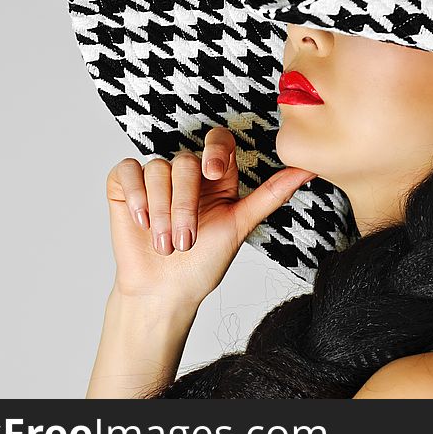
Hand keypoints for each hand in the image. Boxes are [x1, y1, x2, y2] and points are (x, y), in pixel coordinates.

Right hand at [104, 126, 316, 309]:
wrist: (166, 293)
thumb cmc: (203, 263)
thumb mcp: (240, 225)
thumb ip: (272, 194)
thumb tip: (308, 169)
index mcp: (216, 176)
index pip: (218, 140)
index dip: (215, 149)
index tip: (213, 173)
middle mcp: (185, 172)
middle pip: (185, 161)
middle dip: (185, 205)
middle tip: (186, 241)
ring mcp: (153, 178)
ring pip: (157, 169)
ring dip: (161, 212)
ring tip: (165, 244)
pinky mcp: (124, 186)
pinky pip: (126, 171)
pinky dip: (135, 196)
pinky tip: (141, 222)